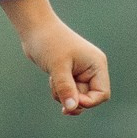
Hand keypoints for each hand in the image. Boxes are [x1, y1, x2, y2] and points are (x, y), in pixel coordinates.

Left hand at [0, 0, 110, 115]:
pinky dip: (59, 91)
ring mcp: (81, 72)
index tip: (70, 100)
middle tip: (57, 92)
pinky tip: (52, 79)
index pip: (102, 94)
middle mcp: (92, 69)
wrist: (34, 29)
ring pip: (76, 97)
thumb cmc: (49, 42)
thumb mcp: (58, 66)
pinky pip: (68, 92)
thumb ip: (65, 88)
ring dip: (63, 95)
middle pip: (88, 98)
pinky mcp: (69, 74)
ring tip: (53, 81)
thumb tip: (72, 108)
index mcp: (96, 64)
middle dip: (72, 98)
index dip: (88, 102)